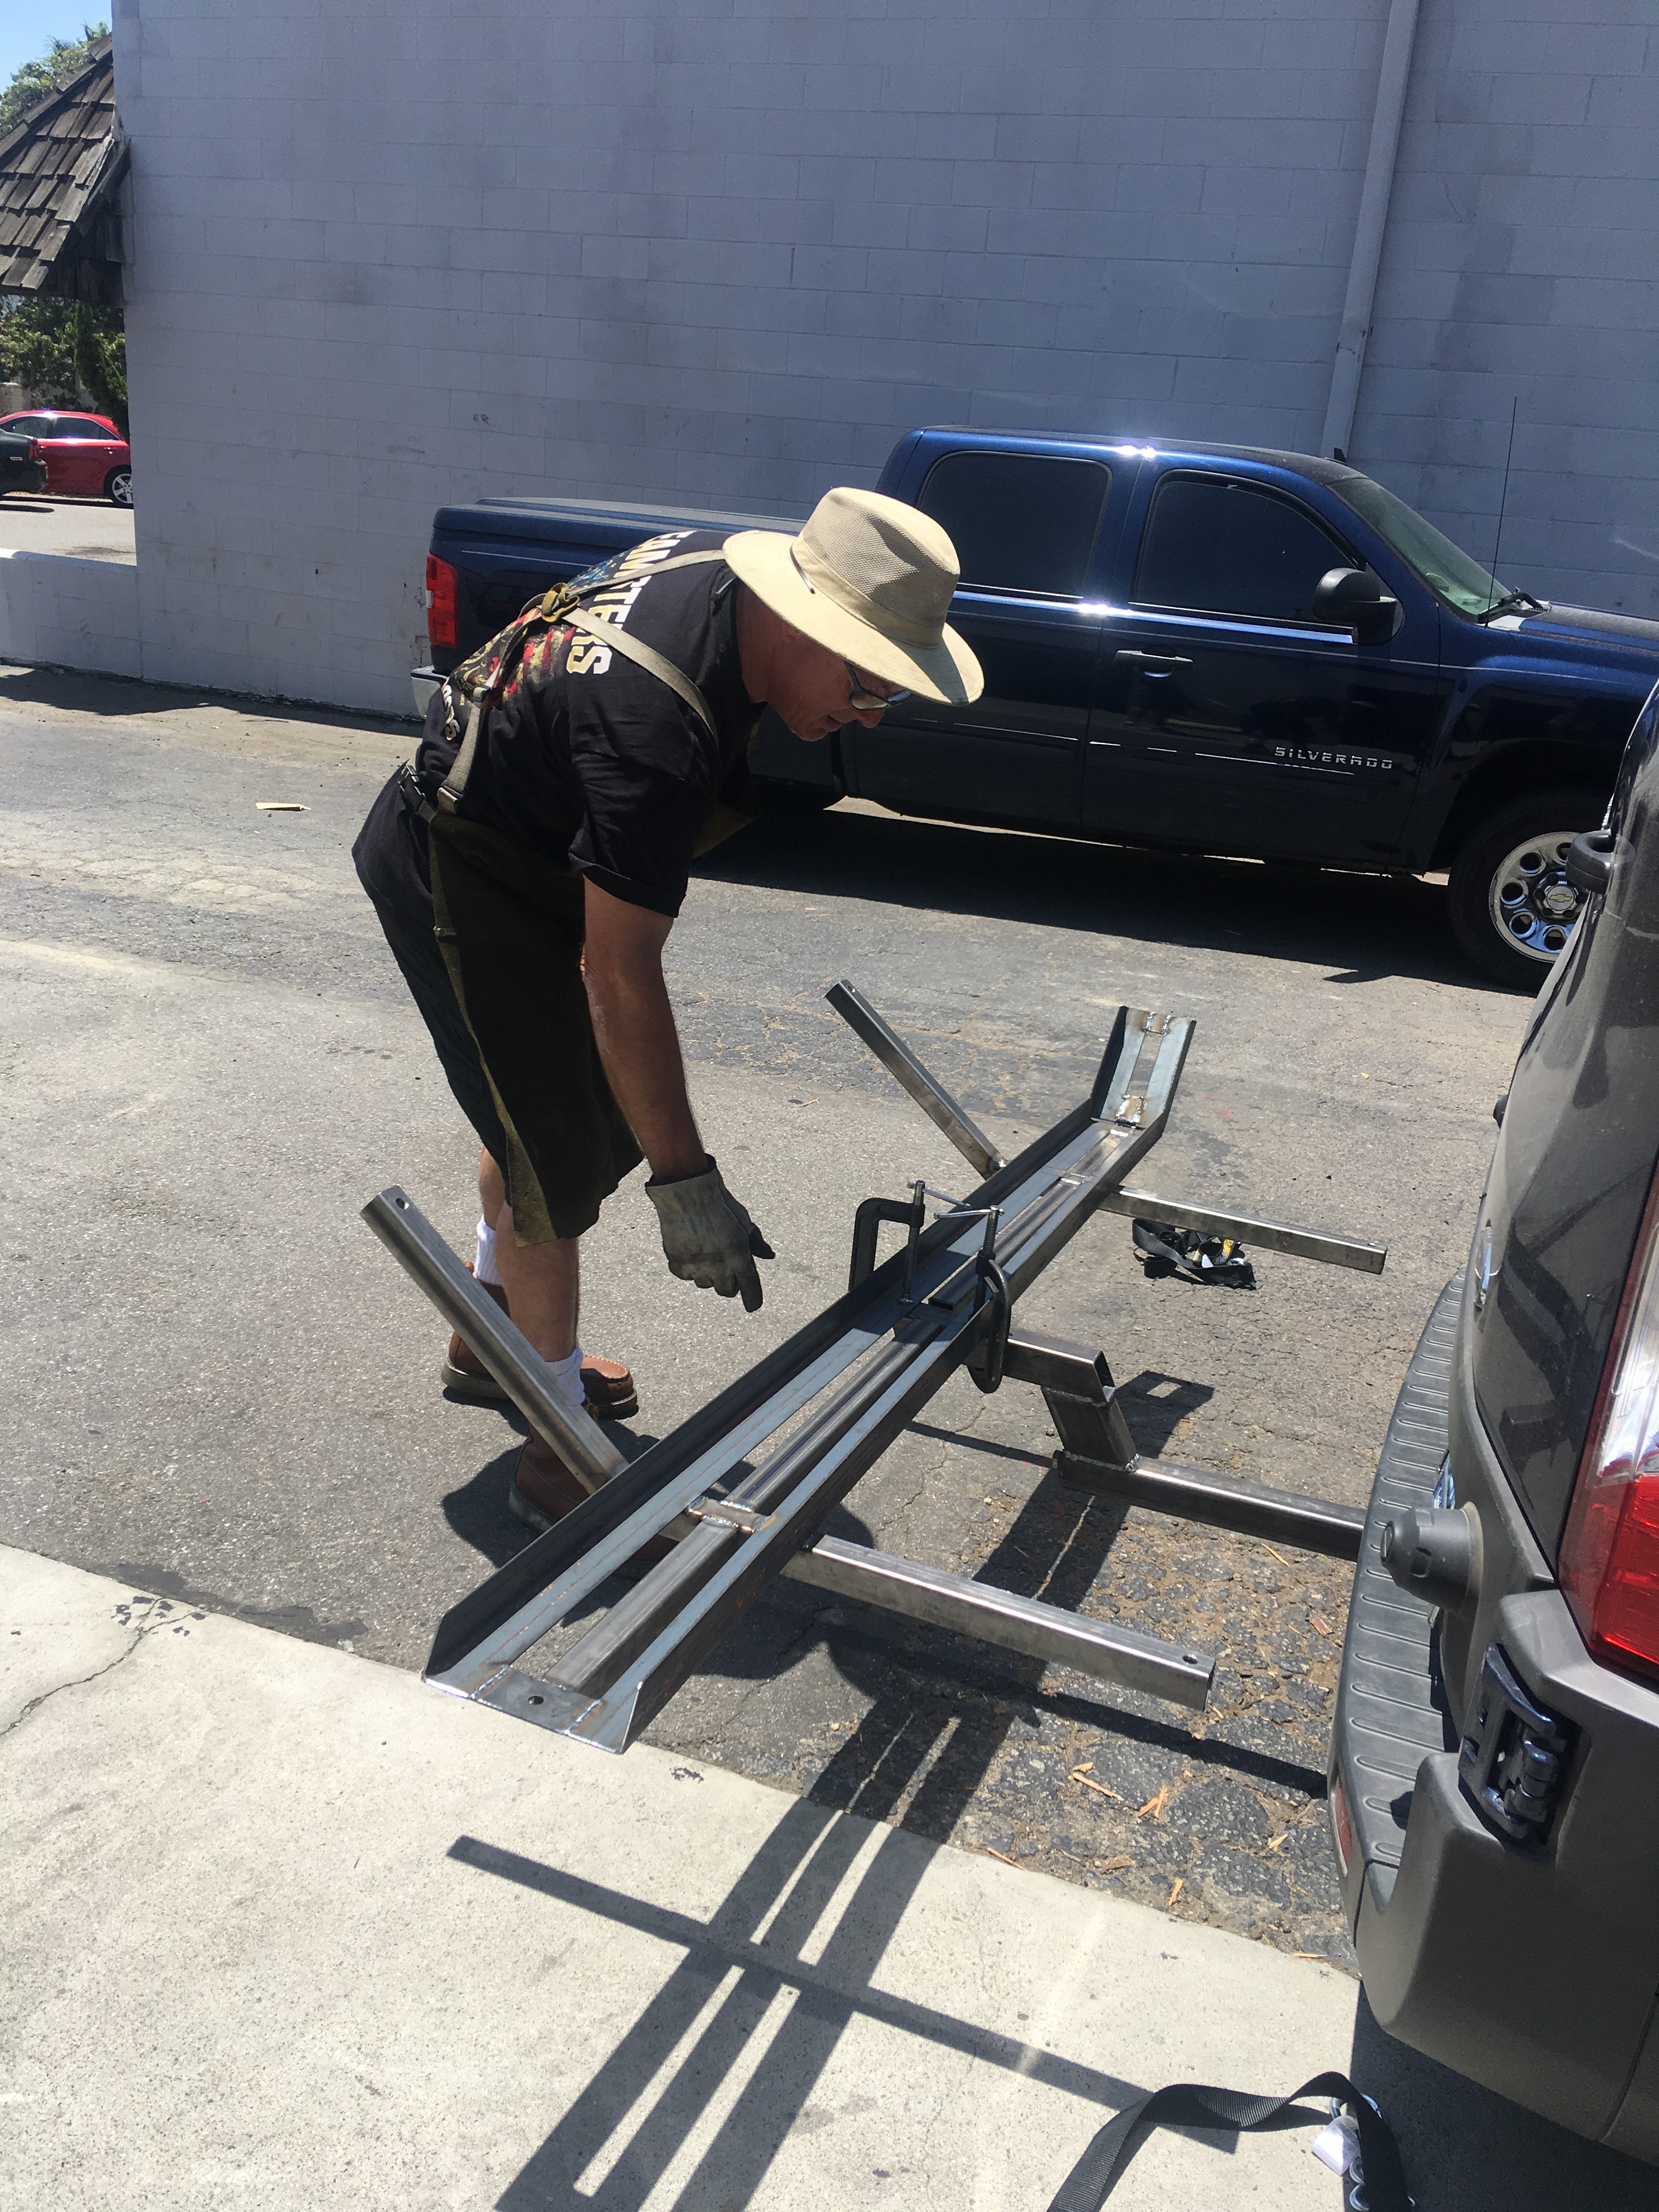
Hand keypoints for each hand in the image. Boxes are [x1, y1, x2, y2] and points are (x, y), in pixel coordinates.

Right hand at [646, 1157, 774, 1311]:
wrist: (687, 1194)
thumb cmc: (719, 1205)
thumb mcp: (744, 1222)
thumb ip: (756, 1243)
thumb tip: (769, 1255)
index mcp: (739, 1257)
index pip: (751, 1289)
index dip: (753, 1300)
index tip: (753, 1306)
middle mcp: (719, 1267)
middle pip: (726, 1291)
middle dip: (729, 1283)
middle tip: (726, 1269)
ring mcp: (697, 1268)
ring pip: (705, 1284)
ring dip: (708, 1275)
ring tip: (706, 1253)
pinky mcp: (677, 1265)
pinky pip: (686, 1276)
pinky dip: (689, 1268)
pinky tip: (690, 1250)